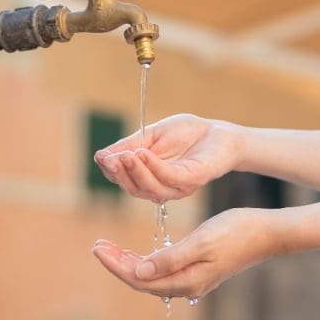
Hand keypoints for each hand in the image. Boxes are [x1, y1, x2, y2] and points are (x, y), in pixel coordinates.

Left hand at [92, 208, 275, 298]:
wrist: (265, 232)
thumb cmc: (236, 232)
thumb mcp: (201, 242)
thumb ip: (170, 259)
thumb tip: (138, 272)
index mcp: (185, 280)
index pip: (139, 278)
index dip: (116, 264)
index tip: (98, 248)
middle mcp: (186, 284)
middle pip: (141, 279)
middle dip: (117, 263)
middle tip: (98, 245)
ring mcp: (191, 278)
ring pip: (150, 275)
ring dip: (129, 262)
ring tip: (110, 248)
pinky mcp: (196, 269)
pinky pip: (162, 270)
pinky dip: (145, 261)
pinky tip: (138, 253)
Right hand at [94, 114, 243, 202]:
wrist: (218, 131)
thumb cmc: (186, 134)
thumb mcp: (151, 136)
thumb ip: (129, 146)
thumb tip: (100, 156)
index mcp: (150, 178)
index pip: (124, 179)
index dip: (111, 170)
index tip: (101, 157)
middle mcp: (162, 187)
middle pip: (135, 189)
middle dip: (120, 174)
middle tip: (110, 159)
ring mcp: (178, 187)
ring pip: (151, 188)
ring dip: (135, 172)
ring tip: (125, 155)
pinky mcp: (193, 179)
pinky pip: (170, 178)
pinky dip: (154, 167)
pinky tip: (143, 153)